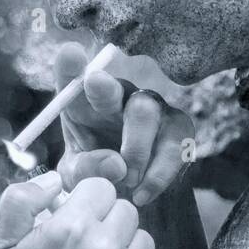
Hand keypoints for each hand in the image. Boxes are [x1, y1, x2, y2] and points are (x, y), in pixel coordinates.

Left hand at [53, 43, 195, 207]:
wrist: (135, 196)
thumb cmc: (99, 176)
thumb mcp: (79, 178)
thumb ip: (86, 170)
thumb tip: (116, 166)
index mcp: (83, 105)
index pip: (73, 81)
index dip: (71, 66)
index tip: (70, 53)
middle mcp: (117, 98)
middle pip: (111, 87)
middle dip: (103, 86)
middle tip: (96, 85)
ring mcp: (150, 108)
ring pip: (144, 113)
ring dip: (134, 151)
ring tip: (126, 181)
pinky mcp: (179, 127)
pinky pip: (172, 146)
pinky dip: (156, 175)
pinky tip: (142, 194)